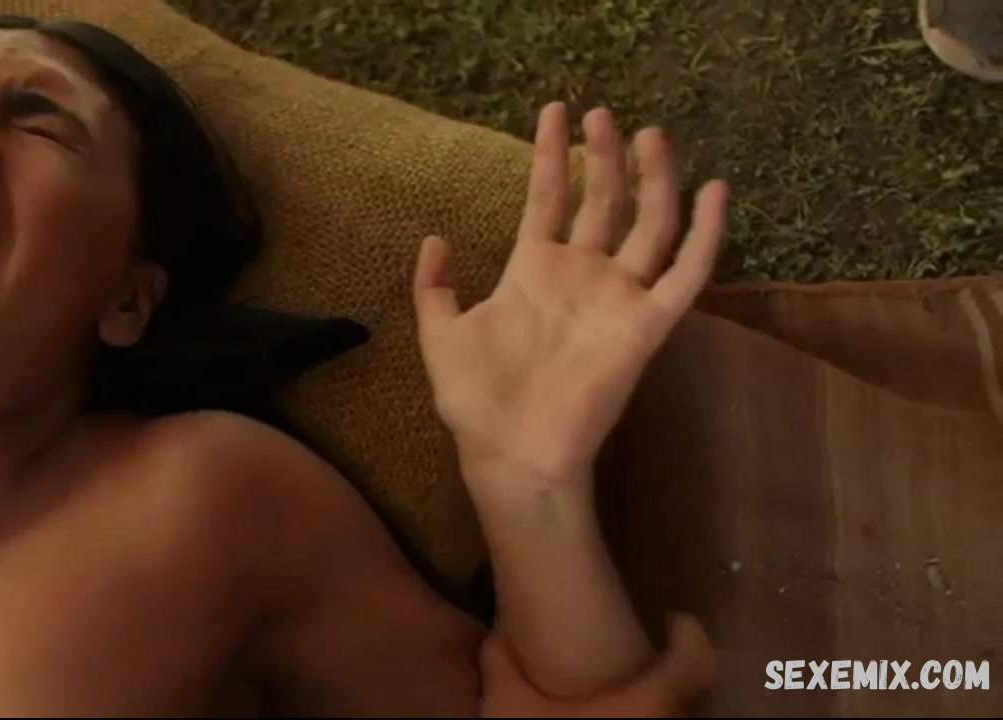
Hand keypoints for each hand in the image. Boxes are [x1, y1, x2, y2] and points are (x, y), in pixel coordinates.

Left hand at [413, 102, 727, 497]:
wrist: (511, 454)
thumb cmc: (476, 402)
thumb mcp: (440, 336)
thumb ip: (436, 288)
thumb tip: (433, 239)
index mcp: (533, 271)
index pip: (548, 198)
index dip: (551, 156)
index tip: (556, 110)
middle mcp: (580, 276)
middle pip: (602, 201)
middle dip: (605, 156)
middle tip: (605, 113)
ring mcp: (616, 298)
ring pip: (647, 224)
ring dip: (653, 180)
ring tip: (652, 134)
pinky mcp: (646, 326)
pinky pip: (685, 275)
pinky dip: (705, 234)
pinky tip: (716, 192)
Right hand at [478, 613, 716, 717]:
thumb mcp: (509, 708)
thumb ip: (501, 666)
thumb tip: (496, 635)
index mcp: (645, 708)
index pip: (692, 664)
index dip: (690, 636)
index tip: (671, 619)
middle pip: (698, 694)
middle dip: (682, 668)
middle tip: (654, 651)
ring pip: (685, 718)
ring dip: (672, 701)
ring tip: (640, 689)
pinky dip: (656, 718)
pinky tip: (626, 717)